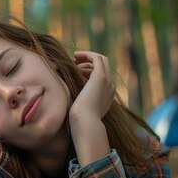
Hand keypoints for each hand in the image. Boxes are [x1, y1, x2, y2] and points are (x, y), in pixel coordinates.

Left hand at [68, 51, 113, 165]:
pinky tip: (76, 57)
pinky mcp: (101, 77)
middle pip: (104, 66)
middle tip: (76, 60)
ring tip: (74, 59)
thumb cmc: (79, 120)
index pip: (101, 76)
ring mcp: (107, 82)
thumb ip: (77, 103)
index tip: (76, 69)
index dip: (89, 70)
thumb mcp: (78, 109)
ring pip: (102, 60)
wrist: (85, 122)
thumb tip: (68, 100)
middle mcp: (110, 87)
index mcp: (106, 96)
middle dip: (90, 61)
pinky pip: (97, 59)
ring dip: (87, 57)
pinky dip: (87, 55)